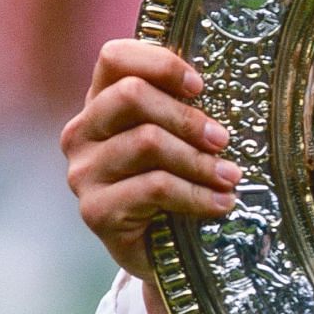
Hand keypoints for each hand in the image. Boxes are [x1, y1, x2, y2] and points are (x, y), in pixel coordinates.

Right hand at [61, 39, 238, 313]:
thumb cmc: (178, 186)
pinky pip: (153, 187)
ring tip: (230, 176)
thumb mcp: (182, 141)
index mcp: (101, 103)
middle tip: (223, 140)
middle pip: (131, 95)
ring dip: (199, 160)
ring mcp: (84, 173)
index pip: (115, 58)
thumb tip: (224, 86)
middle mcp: (83, 133)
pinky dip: (197, 195)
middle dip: (188, 116)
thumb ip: (186, 110)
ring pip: (147, 141)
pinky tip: (221, 203)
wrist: (165, 255)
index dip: (160, 63)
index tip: (200, 86)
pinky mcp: (96, 210)